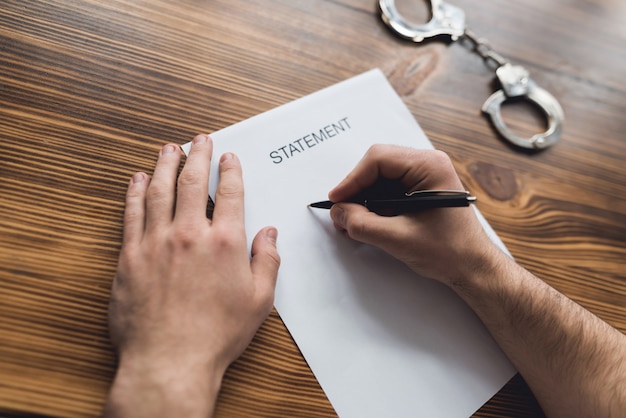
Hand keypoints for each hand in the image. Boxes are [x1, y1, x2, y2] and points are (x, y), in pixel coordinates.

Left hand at [105, 134, 279, 416]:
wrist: (170, 361)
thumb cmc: (215, 335)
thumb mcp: (259, 301)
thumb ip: (267, 262)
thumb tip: (270, 235)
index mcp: (225, 243)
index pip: (231, 193)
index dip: (231, 170)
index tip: (229, 157)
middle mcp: (190, 234)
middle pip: (194, 182)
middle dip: (198, 155)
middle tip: (199, 140)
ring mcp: (157, 242)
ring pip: (160, 190)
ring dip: (165, 165)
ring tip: (169, 148)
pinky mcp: (131, 256)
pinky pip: (132, 214)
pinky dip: (135, 192)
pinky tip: (138, 179)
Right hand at [328, 144, 498, 287]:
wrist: (472, 267)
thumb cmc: (451, 251)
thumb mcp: (398, 238)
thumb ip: (362, 224)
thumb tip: (338, 212)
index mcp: (430, 167)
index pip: (378, 159)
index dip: (352, 180)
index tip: (337, 200)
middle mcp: (429, 165)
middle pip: (377, 165)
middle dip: (357, 190)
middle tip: (342, 213)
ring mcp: (426, 176)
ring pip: (381, 177)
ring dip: (364, 199)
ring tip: (354, 222)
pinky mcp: (421, 189)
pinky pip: (389, 188)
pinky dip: (375, 204)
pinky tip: (369, 222)